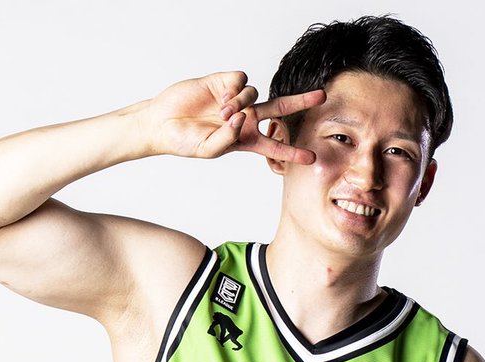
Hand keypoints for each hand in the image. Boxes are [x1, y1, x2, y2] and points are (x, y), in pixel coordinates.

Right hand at [148, 71, 324, 163]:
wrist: (163, 123)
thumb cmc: (185, 142)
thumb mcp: (209, 150)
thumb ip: (228, 139)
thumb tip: (242, 118)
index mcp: (245, 139)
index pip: (274, 145)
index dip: (292, 151)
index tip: (311, 158)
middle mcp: (245, 118)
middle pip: (280, 109)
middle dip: (300, 102)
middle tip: (322, 97)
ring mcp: (236, 99)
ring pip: (255, 95)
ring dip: (242, 105)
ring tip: (223, 114)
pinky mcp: (224, 82)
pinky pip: (242, 81)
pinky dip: (235, 91)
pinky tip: (221, 99)